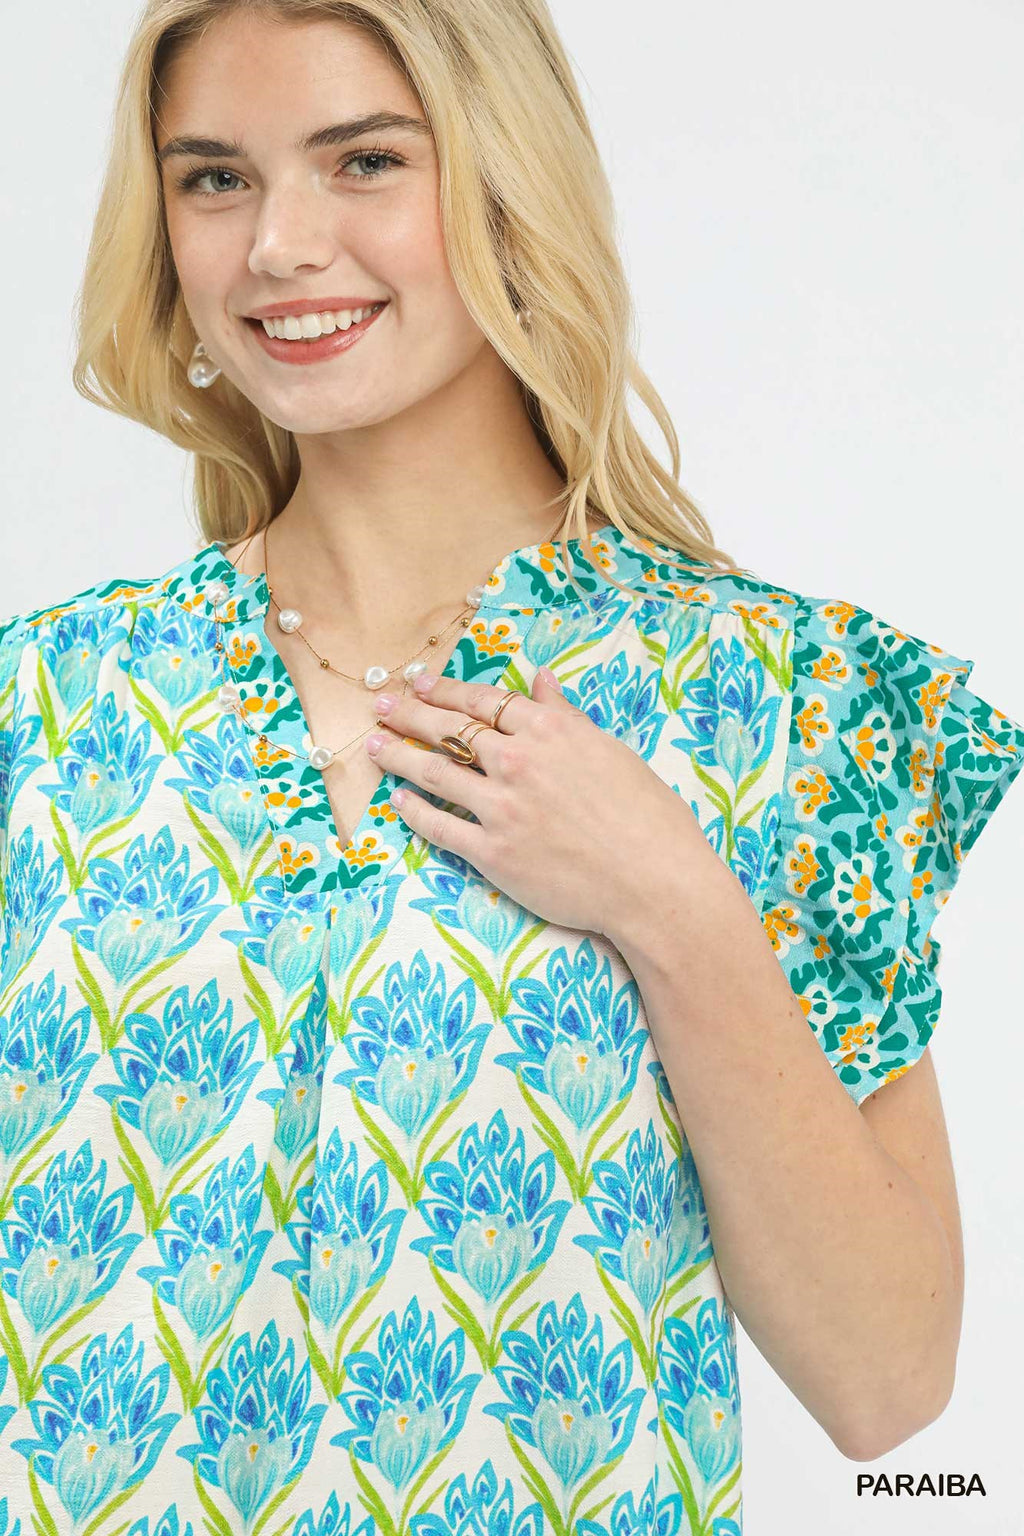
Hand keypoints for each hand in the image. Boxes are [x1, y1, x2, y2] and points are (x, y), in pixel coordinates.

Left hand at [364, 666, 713, 942]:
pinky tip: (398, 800)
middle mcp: (519, 762)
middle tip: (381, 704)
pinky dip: (414, 811)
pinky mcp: (493, 853)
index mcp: (550, 731)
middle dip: (409, 713)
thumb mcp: (610, 752)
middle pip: (449, 729)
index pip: (483, 700)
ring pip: (435, 772)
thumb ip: (565, 715)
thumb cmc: (647, 817)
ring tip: (375, 744)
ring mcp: (502, 808)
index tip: (419, 681)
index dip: (445, 688)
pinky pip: (440, 826)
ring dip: (399, 754)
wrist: (654, 882)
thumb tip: (540, 679)